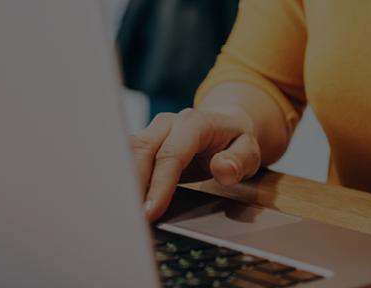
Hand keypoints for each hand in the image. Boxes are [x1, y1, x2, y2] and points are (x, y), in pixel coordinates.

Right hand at [130, 108, 261, 220]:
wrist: (225, 126)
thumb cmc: (234, 142)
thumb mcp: (249, 152)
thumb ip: (239, 161)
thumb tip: (223, 169)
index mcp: (194, 123)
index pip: (171, 155)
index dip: (160, 184)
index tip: (152, 209)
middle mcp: (168, 123)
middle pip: (143, 149)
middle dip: (135, 183)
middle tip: (132, 214)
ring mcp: (153, 131)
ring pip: (130, 151)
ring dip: (125, 180)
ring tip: (124, 208)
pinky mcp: (144, 141)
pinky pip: (127, 155)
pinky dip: (123, 176)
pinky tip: (121, 196)